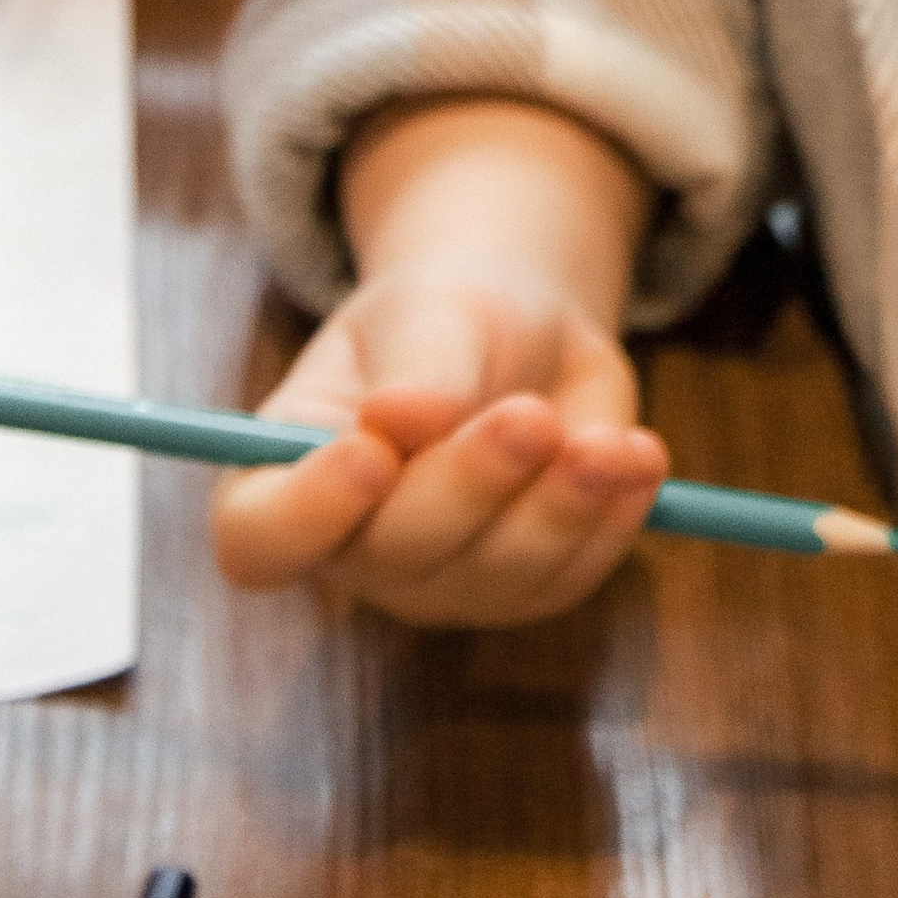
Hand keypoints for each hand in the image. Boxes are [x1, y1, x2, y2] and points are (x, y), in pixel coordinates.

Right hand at [209, 267, 667, 627]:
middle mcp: (355, 549)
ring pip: (496, 577)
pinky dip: (611, 519)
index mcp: (286, 477)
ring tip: (606, 442)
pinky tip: (638, 457)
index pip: (260, 536)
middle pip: (396, 554)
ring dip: (558, 509)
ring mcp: (444, 582)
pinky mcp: (528, 586)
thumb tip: (403, 417)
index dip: (305, 512)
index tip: (368, 453)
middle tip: (529, 416)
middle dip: (469, 484)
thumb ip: (417, 365)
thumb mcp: (427, 311)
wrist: (524, 331)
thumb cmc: (445, 317)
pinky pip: (570, 575)